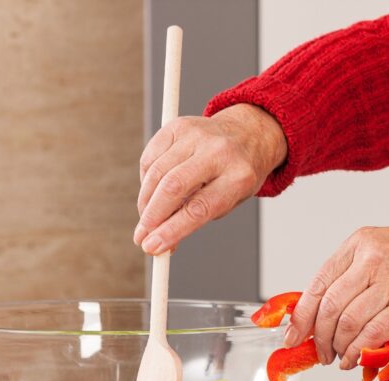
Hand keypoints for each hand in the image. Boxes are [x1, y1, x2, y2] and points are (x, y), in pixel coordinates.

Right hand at [134, 104, 286, 253]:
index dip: (171, 230)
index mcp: (238, 177)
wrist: (247, 134)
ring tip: (147, 218)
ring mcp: (197, 135)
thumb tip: (159, 242)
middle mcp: (218, 152)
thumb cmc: (235, 175)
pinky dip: (146, 181)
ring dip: (146, 201)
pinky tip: (153, 191)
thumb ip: (196, 218)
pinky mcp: (178, 126)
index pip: (199, 209)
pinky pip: (151, 158)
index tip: (152, 247)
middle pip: (173, 187)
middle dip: (151, 216)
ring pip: (157, 172)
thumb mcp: (228, 201)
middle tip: (142, 236)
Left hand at [282, 202, 388, 367]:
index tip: (293, 334)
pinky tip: (355, 358)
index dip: (300, 315)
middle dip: (318, 337)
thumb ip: (354, 274)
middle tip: (318, 351)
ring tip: (338, 357)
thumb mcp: (382, 247)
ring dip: (338, 347)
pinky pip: (372, 334)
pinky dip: (358, 351)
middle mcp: (370, 259)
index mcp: (358, 243)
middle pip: (328, 307)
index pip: (317, 284)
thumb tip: (328, 309)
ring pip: (347, 323)